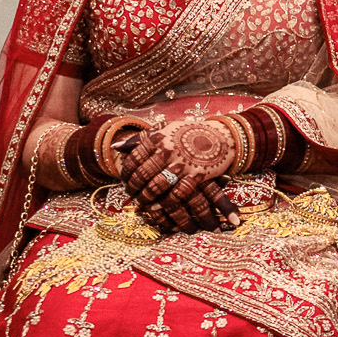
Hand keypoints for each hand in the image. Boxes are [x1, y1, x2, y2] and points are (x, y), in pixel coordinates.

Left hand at [120, 120, 241, 233]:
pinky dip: (164, 203)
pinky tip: (156, 207)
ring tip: (141, 203)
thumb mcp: (163, 128)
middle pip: (142, 175)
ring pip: (156, 187)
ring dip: (146, 198)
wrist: (220, 136)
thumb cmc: (188, 132)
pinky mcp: (196, 176)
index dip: (126, 173)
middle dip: (133, 188)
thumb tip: (117, 147)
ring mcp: (182, 164)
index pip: (134, 159)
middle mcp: (167, 151)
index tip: (124, 181)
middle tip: (131, 195)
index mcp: (157, 139)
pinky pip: (176, 194)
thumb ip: (141, 138)